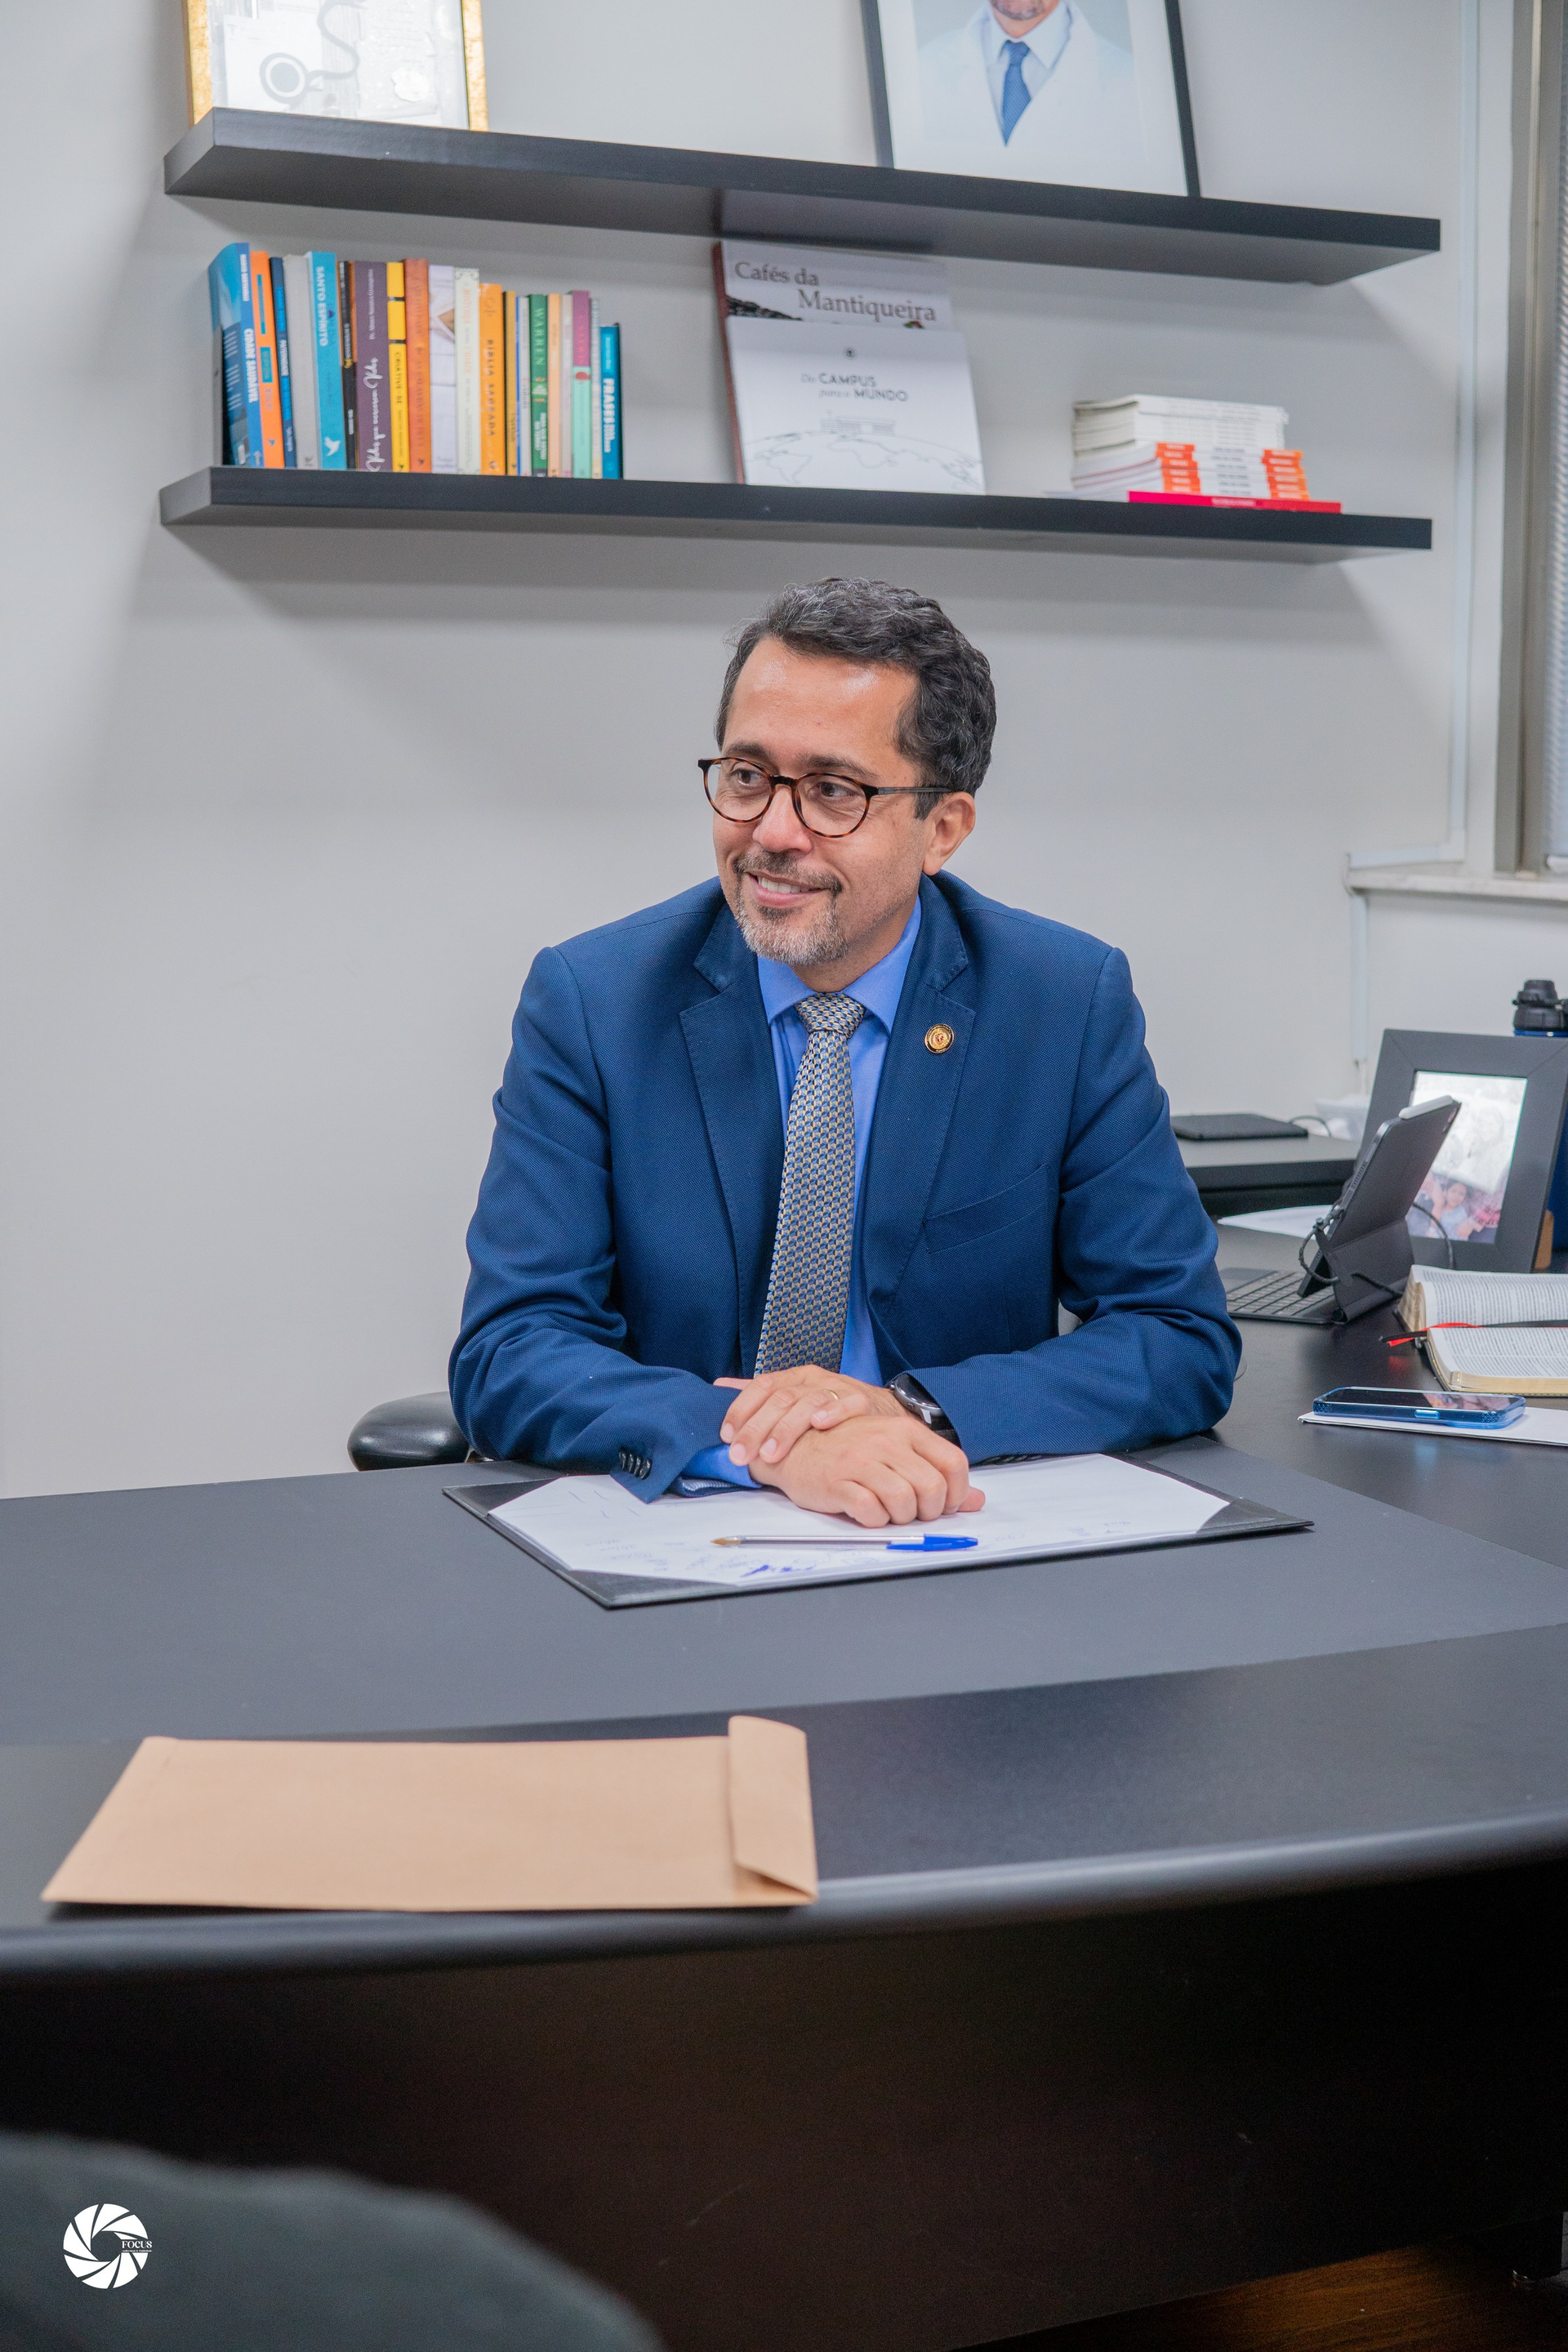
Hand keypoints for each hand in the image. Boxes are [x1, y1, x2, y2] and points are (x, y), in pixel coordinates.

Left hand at [715, 1365, 902, 1469]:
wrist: (876, 1407)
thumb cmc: (826, 1406)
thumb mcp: (791, 1396)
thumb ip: (756, 1394)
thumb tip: (718, 1387)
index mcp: (792, 1378)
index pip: (761, 1387)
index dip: (741, 1409)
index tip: (726, 1435)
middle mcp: (812, 1379)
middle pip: (780, 1399)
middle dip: (756, 1428)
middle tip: (740, 1456)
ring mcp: (837, 1388)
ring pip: (807, 1402)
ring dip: (787, 1428)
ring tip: (771, 1454)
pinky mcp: (861, 1400)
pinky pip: (847, 1403)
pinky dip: (832, 1412)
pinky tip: (818, 1425)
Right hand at [749, 1417, 983, 1528]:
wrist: (796, 1445)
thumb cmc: (848, 1449)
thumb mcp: (895, 1451)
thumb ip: (936, 1472)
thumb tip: (977, 1501)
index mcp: (905, 1430)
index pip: (954, 1463)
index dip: (957, 1492)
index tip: (944, 1504)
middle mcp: (886, 1441)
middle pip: (932, 1488)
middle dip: (929, 1511)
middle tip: (915, 1513)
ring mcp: (861, 1461)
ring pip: (904, 1502)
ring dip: (901, 1517)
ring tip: (889, 1511)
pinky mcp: (838, 1483)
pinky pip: (871, 1512)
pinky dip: (875, 1520)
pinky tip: (868, 1512)